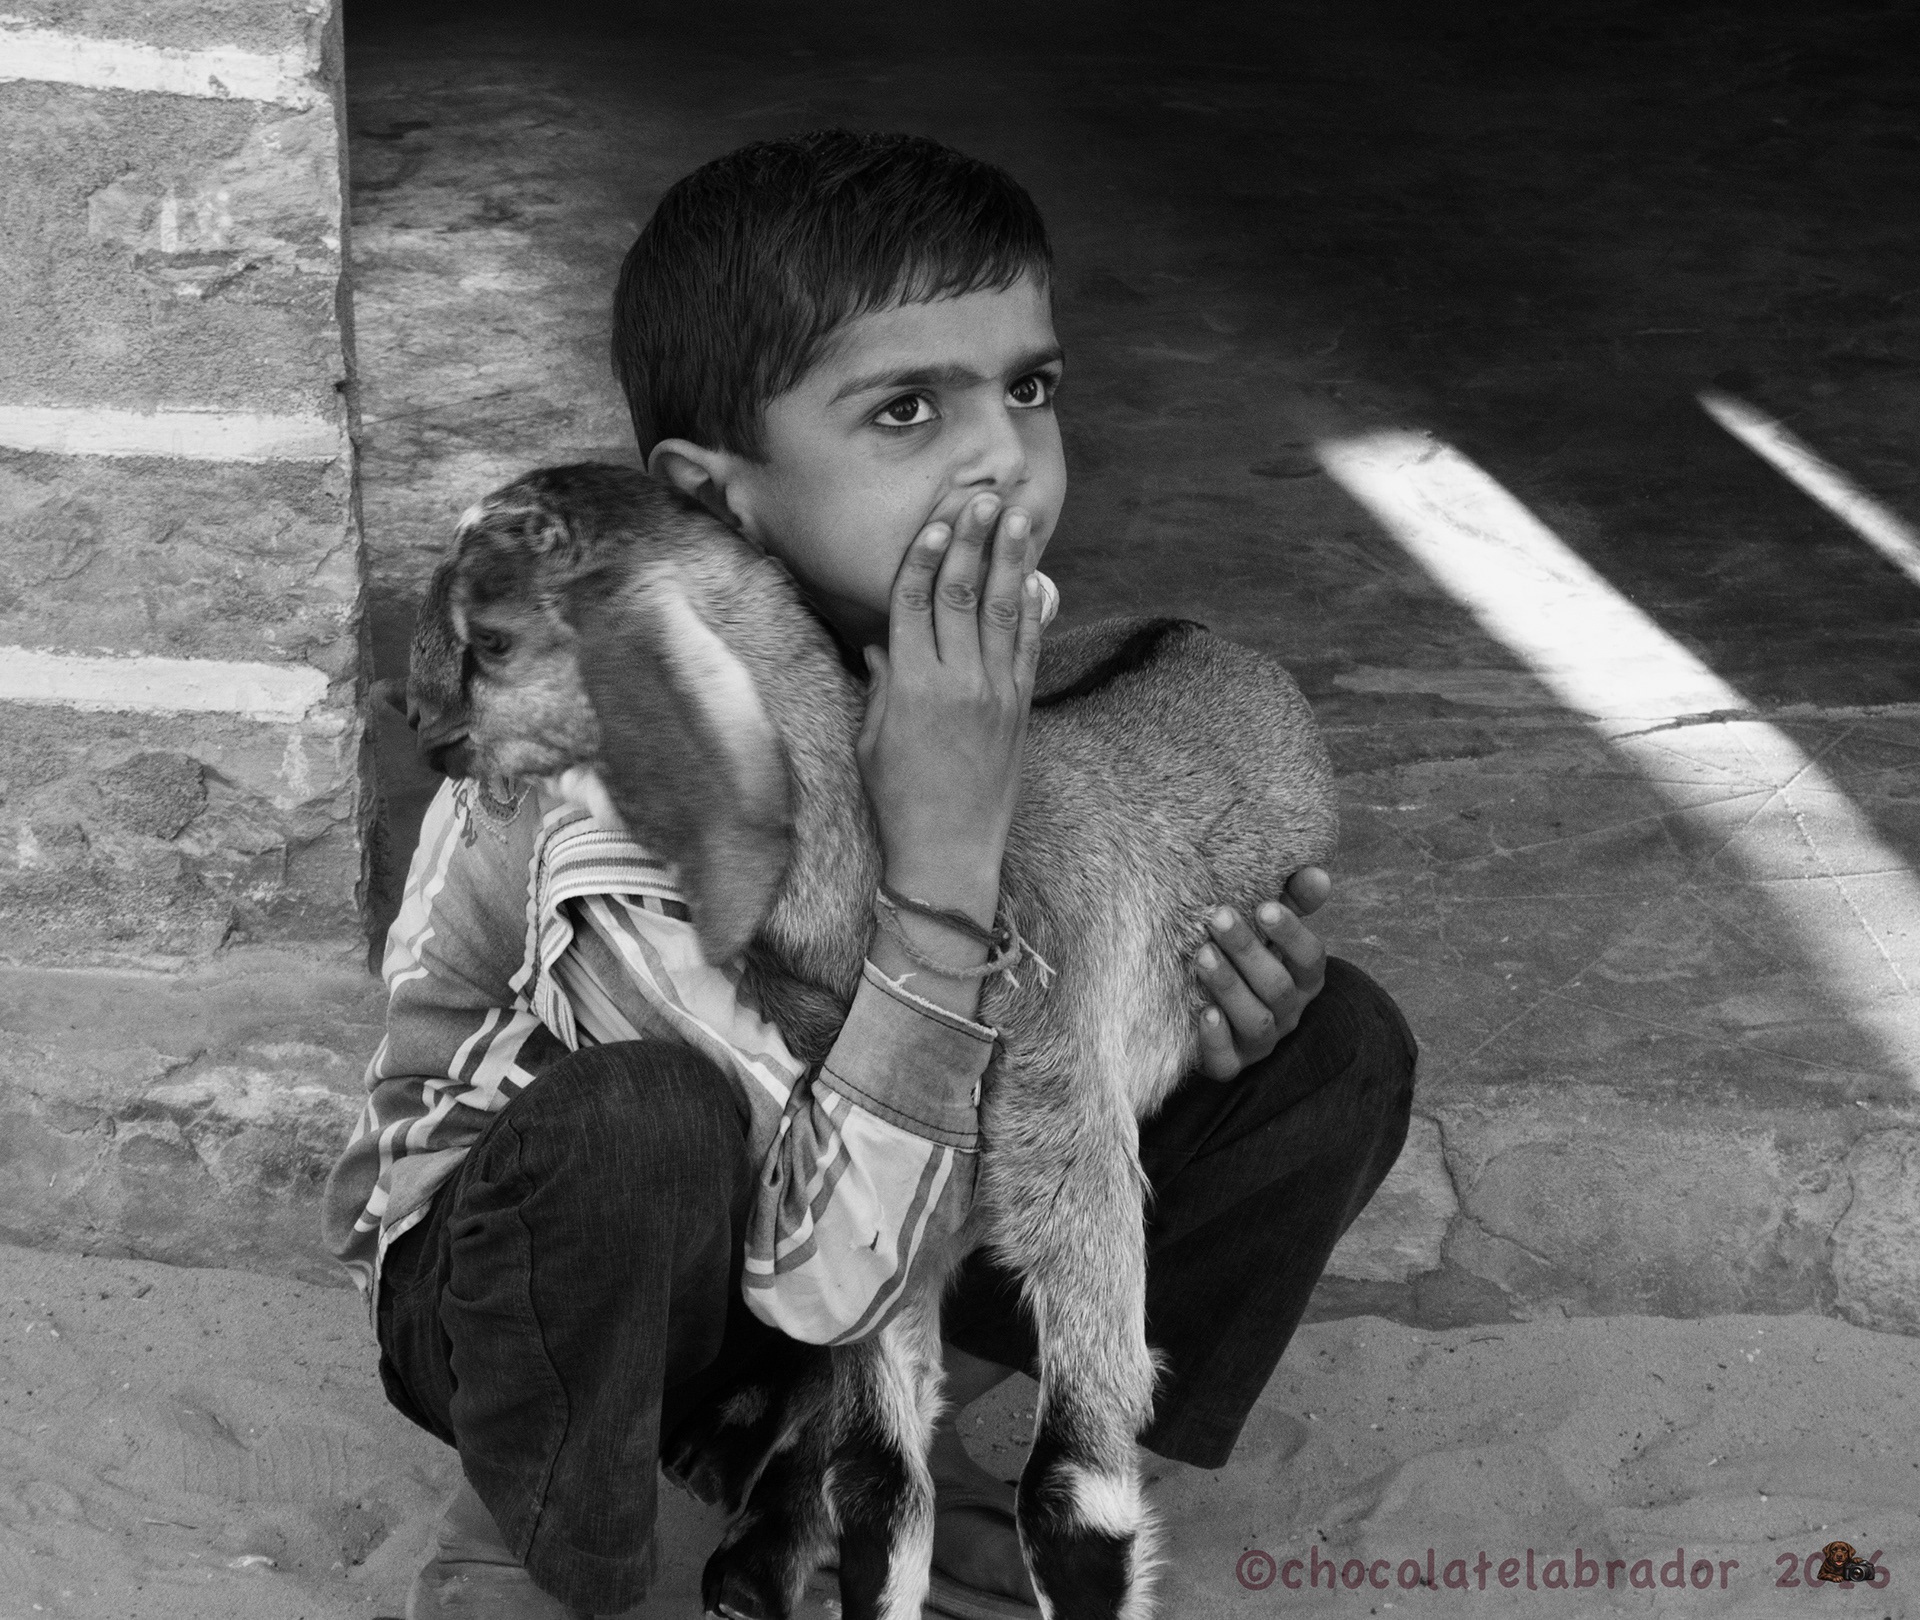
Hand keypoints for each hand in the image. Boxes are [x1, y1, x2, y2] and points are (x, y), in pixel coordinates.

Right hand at [856, 493, 1045, 922]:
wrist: (947, 852)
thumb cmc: (896, 800)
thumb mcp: (870, 739)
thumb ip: (879, 684)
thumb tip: (881, 643)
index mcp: (911, 685)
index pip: (915, 602)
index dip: (925, 556)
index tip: (936, 519)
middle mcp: (957, 682)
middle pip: (963, 594)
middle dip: (973, 541)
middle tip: (982, 496)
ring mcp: (995, 694)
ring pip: (1004, 612)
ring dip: (1011, 560)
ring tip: (1017, 517)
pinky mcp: (1019, 710)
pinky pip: (1029, 648)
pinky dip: (1034, 609)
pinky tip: (1038, 577)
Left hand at [1192, 866, 1331, 1080]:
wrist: (1205, 1007)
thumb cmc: (1245, 957)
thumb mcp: (1268, 928)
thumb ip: (1293, 900)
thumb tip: (1316, 872)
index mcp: (1303, 978)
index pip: (1311, 958)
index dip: (1291, 934)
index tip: (1264, 906)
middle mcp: (1288, 1013)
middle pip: (1277, 987)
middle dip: (1248, 952)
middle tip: (1218, 917)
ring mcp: (1260, 1043)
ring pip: (1256, 1022)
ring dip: (1229, 988)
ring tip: (1202, 955)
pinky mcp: (1229, 1065)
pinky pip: (1227, 1062)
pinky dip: (1216, 1040)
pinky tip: (1203, 1013)